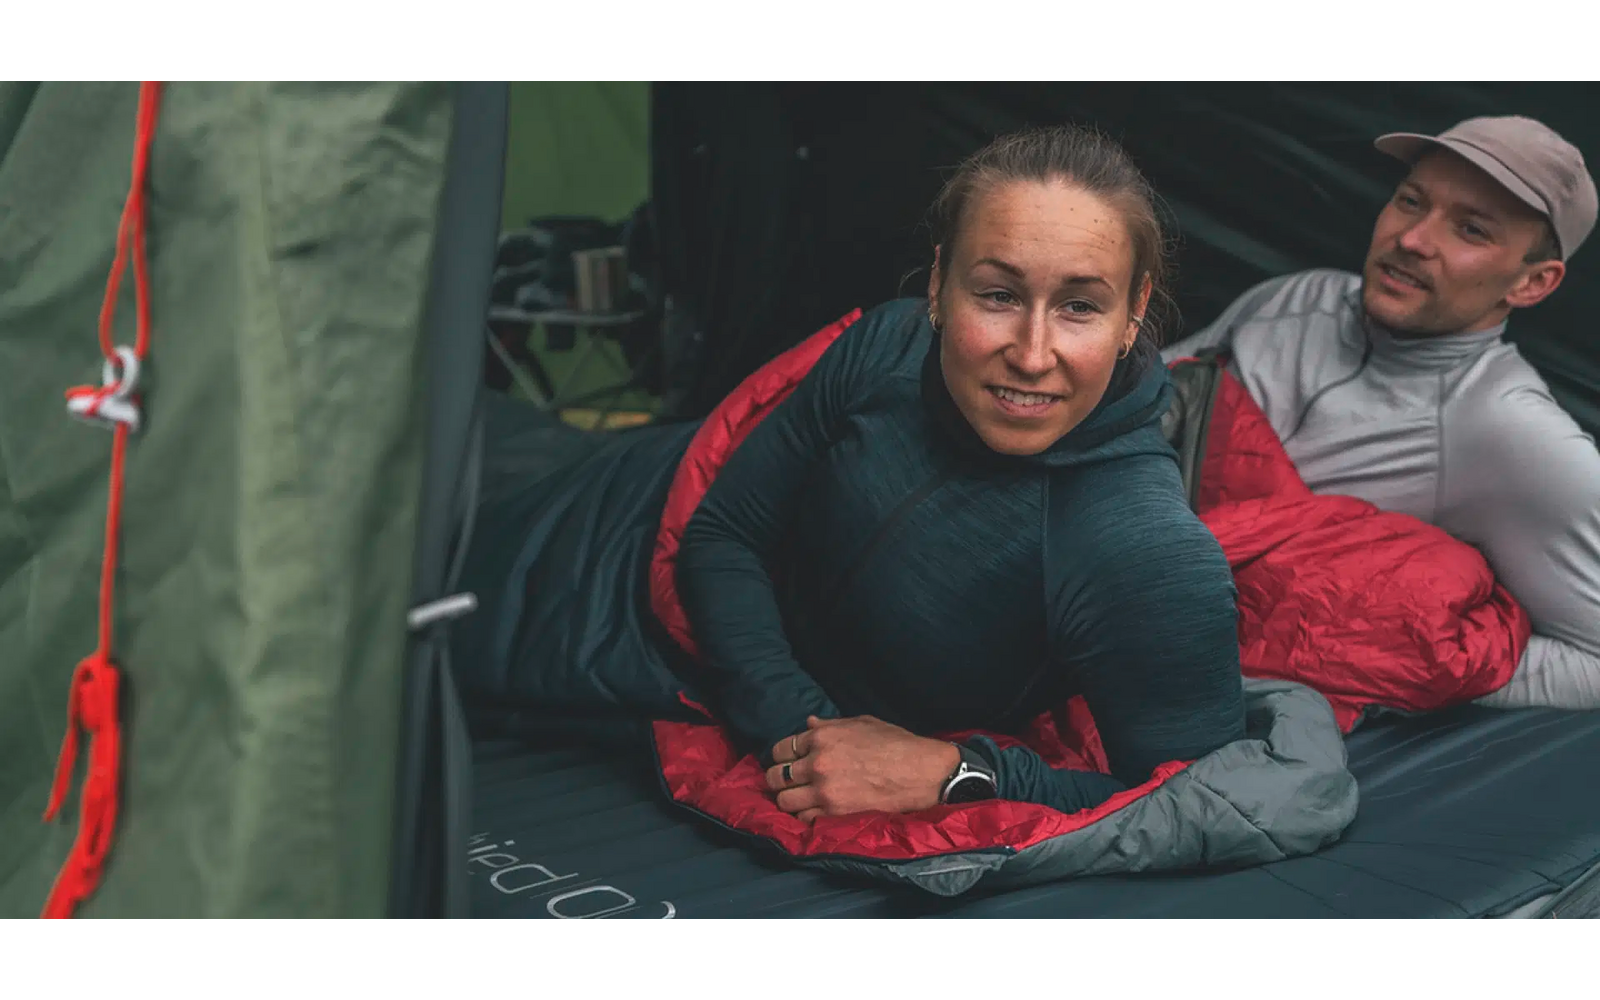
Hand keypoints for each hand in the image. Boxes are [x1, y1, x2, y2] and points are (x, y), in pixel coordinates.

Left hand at [765, 715, 960, 822]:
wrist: (920, 772)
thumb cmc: (895, 743)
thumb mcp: (861, 723)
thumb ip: (830, 725)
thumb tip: (808, 722)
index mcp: (821, 737)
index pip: (780, 749)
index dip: (781, 756)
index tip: (787, 762)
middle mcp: (816, 763)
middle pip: (775, 777)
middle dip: (777, 780)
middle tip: (787, 783)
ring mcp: (823, 790)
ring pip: (784, 801)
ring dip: (788, 800)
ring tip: (799, 799)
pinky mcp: (834, 812)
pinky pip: (803, 818)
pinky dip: (805, 816)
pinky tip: (813, 810)